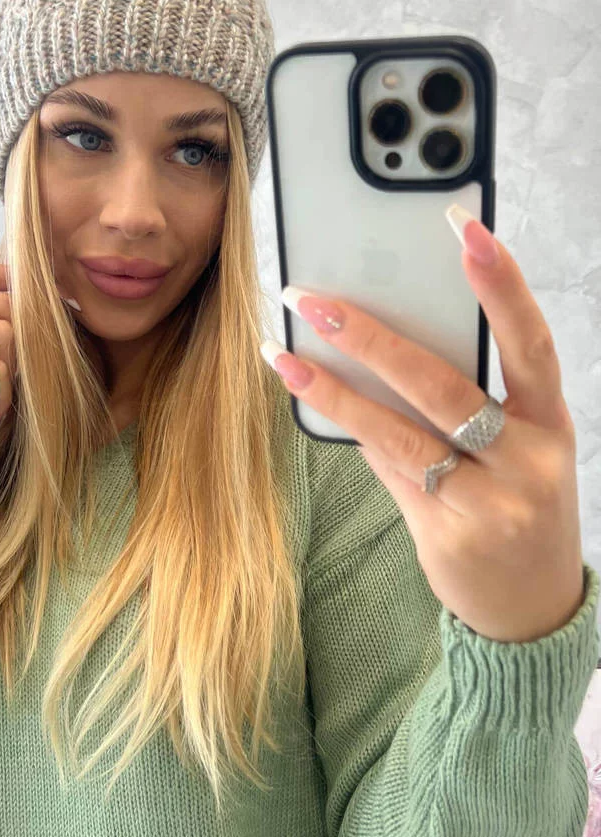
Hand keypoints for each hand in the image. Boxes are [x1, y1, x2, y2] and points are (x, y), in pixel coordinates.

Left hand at [270, 217, 585, 642]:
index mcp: (551, 422)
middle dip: (371, 336)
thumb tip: (378, 347)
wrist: (533, 608)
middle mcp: (528, 458)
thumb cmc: (520, 506)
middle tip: (314, 298)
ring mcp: (490, 501)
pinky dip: (354, 433)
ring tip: (285, 354)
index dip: (501, 284)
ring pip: (399, 431)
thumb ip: (462, 403)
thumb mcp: (519, 450)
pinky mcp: (449, 534)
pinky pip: (389, 470)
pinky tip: (314, 399)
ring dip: (334, 389)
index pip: (529, 341)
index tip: (465, 228)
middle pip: (441, 384)